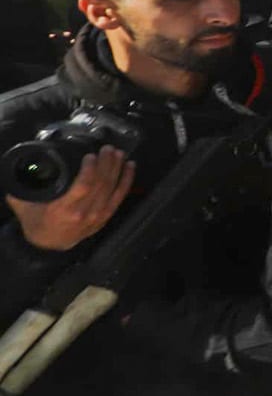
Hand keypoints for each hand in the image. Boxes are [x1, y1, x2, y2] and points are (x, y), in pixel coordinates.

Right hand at [7, 148, 134, 251]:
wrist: (49, 247)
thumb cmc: (37, 225)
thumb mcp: (25, 207)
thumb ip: (21, 190)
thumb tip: (17, 171)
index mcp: (64, 209)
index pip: (84, 186)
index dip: (90, 169)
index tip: (90, 155)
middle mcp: (84, 212)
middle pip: (101, 184)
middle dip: (107, 163)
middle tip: (108, 148)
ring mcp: (97, 215)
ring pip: (112, 188)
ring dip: (117, 168)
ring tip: (119, 153)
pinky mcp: (105, 216)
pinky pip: (120, 196)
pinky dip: (126, 180)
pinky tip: (130, 167)